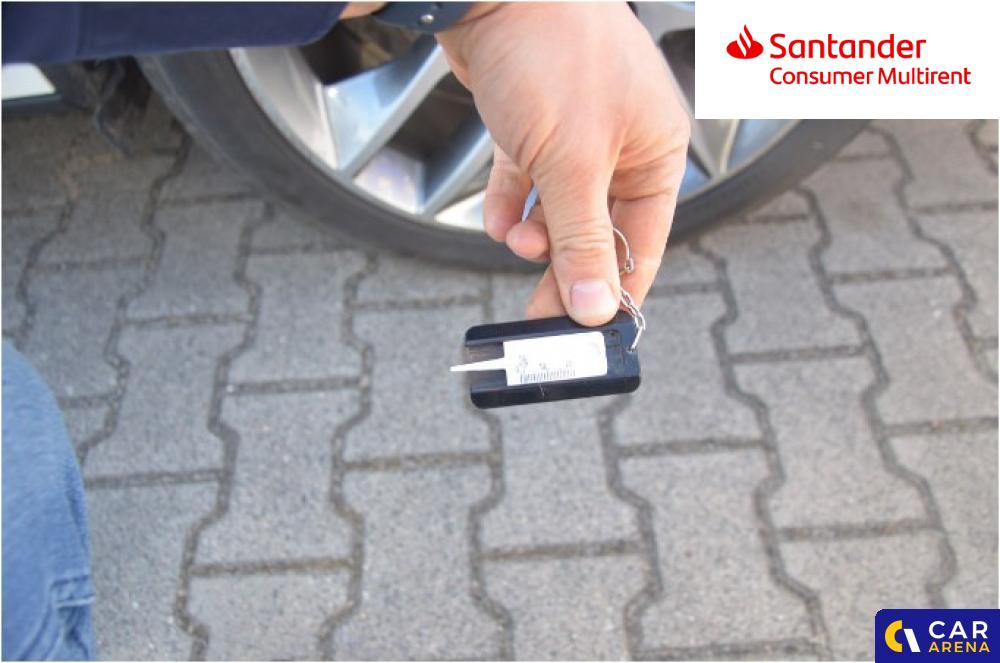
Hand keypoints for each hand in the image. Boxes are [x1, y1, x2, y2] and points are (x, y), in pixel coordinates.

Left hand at [437, 2, 689, 324]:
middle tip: (538, 313)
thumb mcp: (572, 163)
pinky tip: (499, 217)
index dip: (614, 291)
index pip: (644, 242)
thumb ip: (582, 239)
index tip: (585, 335)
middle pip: (598, 230)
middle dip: (566, 267)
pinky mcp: (534, 122)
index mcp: (656, 151)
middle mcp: (622, 143)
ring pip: (559, 208)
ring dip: (536, 234)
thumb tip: (596, 308)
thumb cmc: (550, 55)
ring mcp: (576, 131)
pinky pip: (526, 180)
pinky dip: (511, 203)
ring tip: (517, 238)